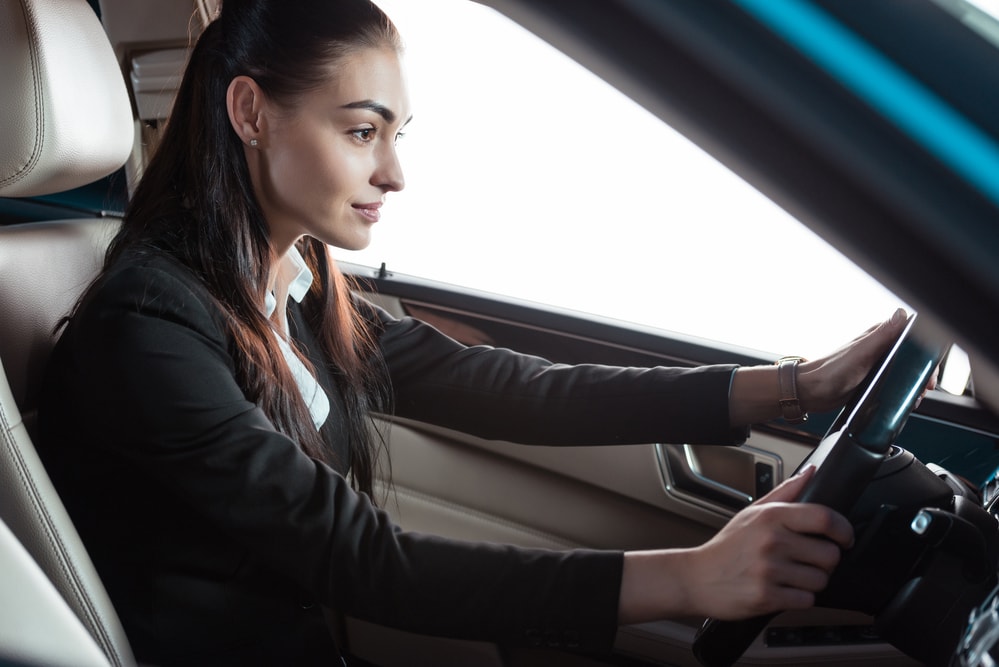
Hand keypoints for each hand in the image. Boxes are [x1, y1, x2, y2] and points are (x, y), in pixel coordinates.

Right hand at [617, 467, 852, 623]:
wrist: (697, 577)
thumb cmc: (727, 546)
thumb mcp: (753, 513)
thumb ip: (786, 492)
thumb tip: (812, 472)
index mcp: (771, 517)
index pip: (824, 518)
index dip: (843, 529)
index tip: (844, 537)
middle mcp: (772, 542)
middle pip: (830, 554)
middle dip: (825, 561)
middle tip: (808, 560)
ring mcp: (770, 570)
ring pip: (821, 580)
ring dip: (812, 582)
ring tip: (792, 576)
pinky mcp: (767, 597)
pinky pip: (806, 600)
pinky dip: (799, 598)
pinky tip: (783, 590)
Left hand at [798, 307, 922, 413]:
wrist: (812, 392)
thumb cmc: (832, 370)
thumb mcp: (861, 352)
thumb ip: (882, 334)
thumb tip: (901, 315)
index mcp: (878, 337)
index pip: (912, 337)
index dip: (925, 351)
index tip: (929, 367)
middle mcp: (879, 349)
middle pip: (912, 357)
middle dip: (923, 372)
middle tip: (924, 387)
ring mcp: (877, 366)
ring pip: (905, 372)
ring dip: (914, 383)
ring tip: (915, 397)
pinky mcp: (873, 381)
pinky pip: (894, 384)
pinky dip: (903, 392)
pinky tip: (904, 401)